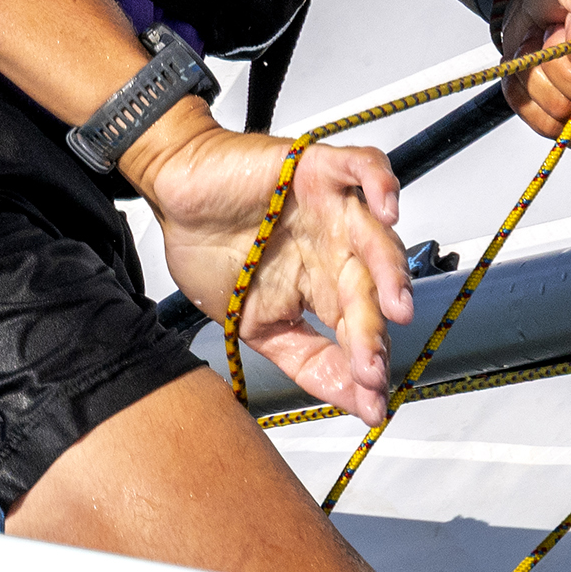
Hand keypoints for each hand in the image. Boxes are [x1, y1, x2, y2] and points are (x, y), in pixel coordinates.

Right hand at [128, 111, 416, 424]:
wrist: (174, 194)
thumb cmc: (210, 250)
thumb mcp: (255, 323)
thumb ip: (304, 359)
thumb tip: (353, 401)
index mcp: (324, 288)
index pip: (358, 331)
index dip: (366, 366)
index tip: (372, 405)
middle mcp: (337, 250)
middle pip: (369, 291)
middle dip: (374, 332)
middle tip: (372, 366)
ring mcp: (333, 208)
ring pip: (378, 237)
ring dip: (391, 272)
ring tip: (395, 305)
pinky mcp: (320, 168)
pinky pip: (364, 166)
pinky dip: (380, 183)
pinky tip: (388, 211)